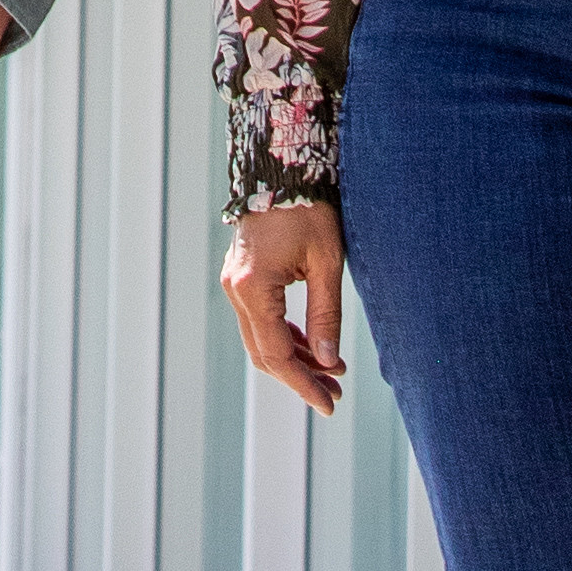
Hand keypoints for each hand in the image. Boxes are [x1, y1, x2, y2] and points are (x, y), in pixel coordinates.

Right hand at [223, 200, 344, 417]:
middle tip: (335, 393)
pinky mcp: (242, 277)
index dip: (304, 384)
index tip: (329, 404)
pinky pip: (260, 320)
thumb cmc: (309, 210)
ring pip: (260, 339)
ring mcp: (235, 283)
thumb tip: (327, 362)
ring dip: (294, 359)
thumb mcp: (325, 263)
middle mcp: (236, 289)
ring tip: (331, 374)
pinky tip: (312, 347)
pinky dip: (284, 337)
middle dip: (300, 377)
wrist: (281, 166)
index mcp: (255, 288)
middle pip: (264, 353)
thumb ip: (325, 315)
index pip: (277, 354)